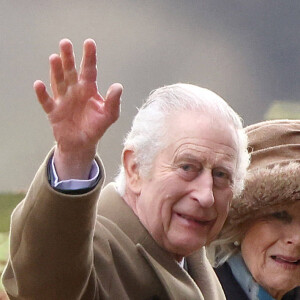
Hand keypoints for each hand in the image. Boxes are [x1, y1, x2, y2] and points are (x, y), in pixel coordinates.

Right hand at [34, 39, 122, 179]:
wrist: (82, 143)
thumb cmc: (96, 127)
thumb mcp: (109, 115)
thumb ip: (113, 101)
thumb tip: (118, 86)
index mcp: (89, 89)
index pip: (89, 70)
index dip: (89, 57)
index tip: (89, 42)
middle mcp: (75, 90)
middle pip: (71, 71)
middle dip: (69, 58)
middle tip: (65, 43)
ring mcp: (63, 99)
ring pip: (58, 82)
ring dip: (56, 70)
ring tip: (54, 58)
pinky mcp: (53, 111)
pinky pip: (47, 101)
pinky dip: (42, 94)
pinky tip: (39, 84)